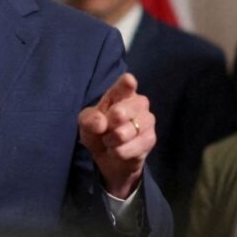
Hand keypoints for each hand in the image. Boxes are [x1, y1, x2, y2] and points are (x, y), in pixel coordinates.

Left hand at [78, 73, 154, 198]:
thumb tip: (100, 122)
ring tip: (109, 141)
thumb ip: (89, 120)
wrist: (108, 155)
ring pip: (128, 131)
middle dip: (110, 123)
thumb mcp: (86, 124)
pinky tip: (116, 150)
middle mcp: (138, 103)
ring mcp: (147, 120)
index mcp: (120, 94)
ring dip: (112, 140)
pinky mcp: (150, 139)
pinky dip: (119, 151)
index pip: (125, 86)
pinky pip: (133, 147)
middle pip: (125, 110)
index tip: (128, 81)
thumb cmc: (98, 131)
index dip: (127, 84)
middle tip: (104, 129)